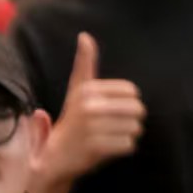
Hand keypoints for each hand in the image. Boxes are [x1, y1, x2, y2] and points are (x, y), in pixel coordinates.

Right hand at [42, 33, 143, 179]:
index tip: (112, 111)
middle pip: (137, 109)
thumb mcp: (77, 90)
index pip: (132, 91)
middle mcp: (89, 106)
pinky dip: (122, 149)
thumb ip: (84, 64)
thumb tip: (84, 35)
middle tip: (114, 127)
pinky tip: (108, 149)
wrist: (54, 157)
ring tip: (110, 137)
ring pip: (134, 128)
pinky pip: (129, 145)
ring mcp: (92, 128)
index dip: (128, 103)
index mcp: (88, 90)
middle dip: (132, 120)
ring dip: (127, 135)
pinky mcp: (96, 148)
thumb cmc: (72, 121)